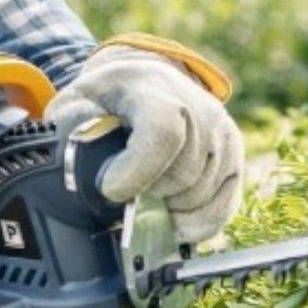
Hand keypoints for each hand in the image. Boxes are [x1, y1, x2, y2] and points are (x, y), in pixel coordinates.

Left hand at [46, 42, 243, 244]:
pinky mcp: (235, 161)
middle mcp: (201, 111)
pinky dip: (195, 223)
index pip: (163, 134)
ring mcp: (223, 137)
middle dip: (147, 193)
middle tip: (125, 187)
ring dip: (168, 207)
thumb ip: (72, 123)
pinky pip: (222, 209)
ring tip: (147, 190)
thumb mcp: (79, 100)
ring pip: (198, 197)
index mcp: (156, 91)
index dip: (138, 172)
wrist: (150, 84)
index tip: (112, 191)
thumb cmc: (111, 99)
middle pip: (180, 176)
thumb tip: (82, 149)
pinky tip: (172, 218)